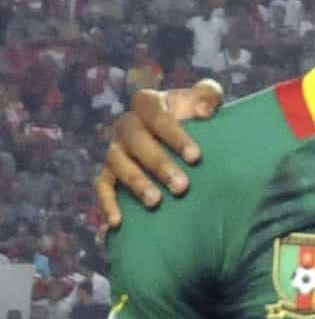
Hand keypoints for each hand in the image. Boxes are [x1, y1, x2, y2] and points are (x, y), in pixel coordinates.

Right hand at [91, 79, 221, 230]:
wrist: (186, 147)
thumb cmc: (199, 123)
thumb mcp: (205, 105)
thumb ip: (208, 96)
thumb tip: (205, 109)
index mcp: (148, 105)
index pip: (154, 114)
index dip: (173, 134)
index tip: (196, 157)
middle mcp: (127, 126)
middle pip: (136, 141)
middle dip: (159, 164)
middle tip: (183, 187)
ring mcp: (116, 150)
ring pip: (118, 164)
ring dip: (136, 183)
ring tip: (156, 202)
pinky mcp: (110, 174)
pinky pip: (102, 186)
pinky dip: (108, 203)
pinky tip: (117, 222)